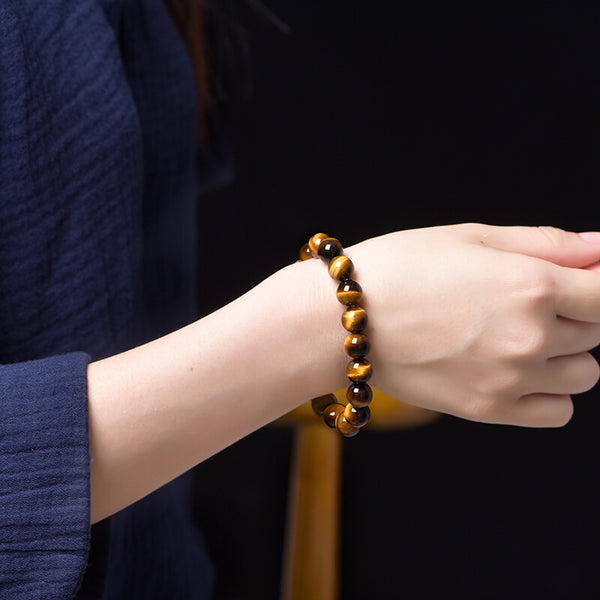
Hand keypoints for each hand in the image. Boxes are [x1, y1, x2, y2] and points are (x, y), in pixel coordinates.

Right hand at [346, 224, 599, 426]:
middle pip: (596, 330)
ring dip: (567, 352)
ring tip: (521, 335)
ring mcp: (510, 380)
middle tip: (528, 297)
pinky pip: (557, 412)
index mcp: (531, 286)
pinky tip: (517, 369)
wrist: (341, 320)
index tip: (586, 277)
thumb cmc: (399, 267)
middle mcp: (530, 338)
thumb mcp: (471, 237)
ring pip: (585, 373)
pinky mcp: (487, 409)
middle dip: (575, 310)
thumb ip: (546, 244)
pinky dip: (550, 392)